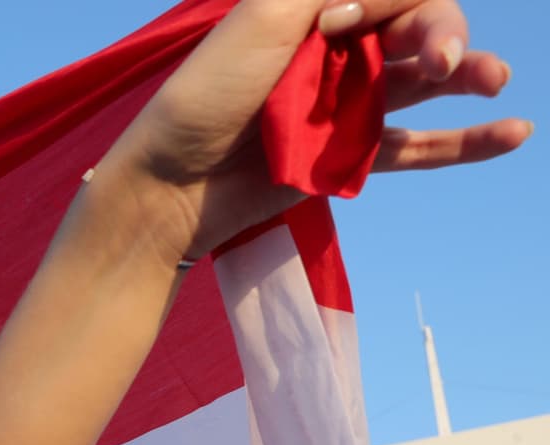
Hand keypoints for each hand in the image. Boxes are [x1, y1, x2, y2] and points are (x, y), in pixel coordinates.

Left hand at [95, 0, 530, 263]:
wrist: (169, 189)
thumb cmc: (205, 97)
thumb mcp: (266, 17)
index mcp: (313, 10)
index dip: (393, 4)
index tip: (341, 28)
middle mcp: (335, 53)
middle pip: (416, 30)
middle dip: (443, 35)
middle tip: (446, 59)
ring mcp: (343, 108)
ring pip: (424, 84)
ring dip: (468, 75)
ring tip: (495, 81)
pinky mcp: (346, 160)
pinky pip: (415, 147)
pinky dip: (463, 143)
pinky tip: (512, 133)